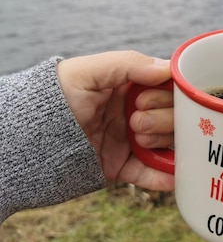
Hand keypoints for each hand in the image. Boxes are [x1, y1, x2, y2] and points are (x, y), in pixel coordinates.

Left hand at [56, 51, 174, 190]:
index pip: (170, 89)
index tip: (145, 100)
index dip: (168, 95)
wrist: (25, 140)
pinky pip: (151, 175)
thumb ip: (129, 64)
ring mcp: (132, 141)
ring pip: (169, 144)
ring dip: (163, 143)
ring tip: (140, 141)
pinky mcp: (123, 167)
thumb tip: (167, 68)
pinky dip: (165, 177)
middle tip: (136, 121)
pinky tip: (176, 178)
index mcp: (133, 87)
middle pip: (176, 117)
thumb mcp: (88, 72)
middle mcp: (138, 113)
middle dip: (164, 120)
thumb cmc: (55, 97)